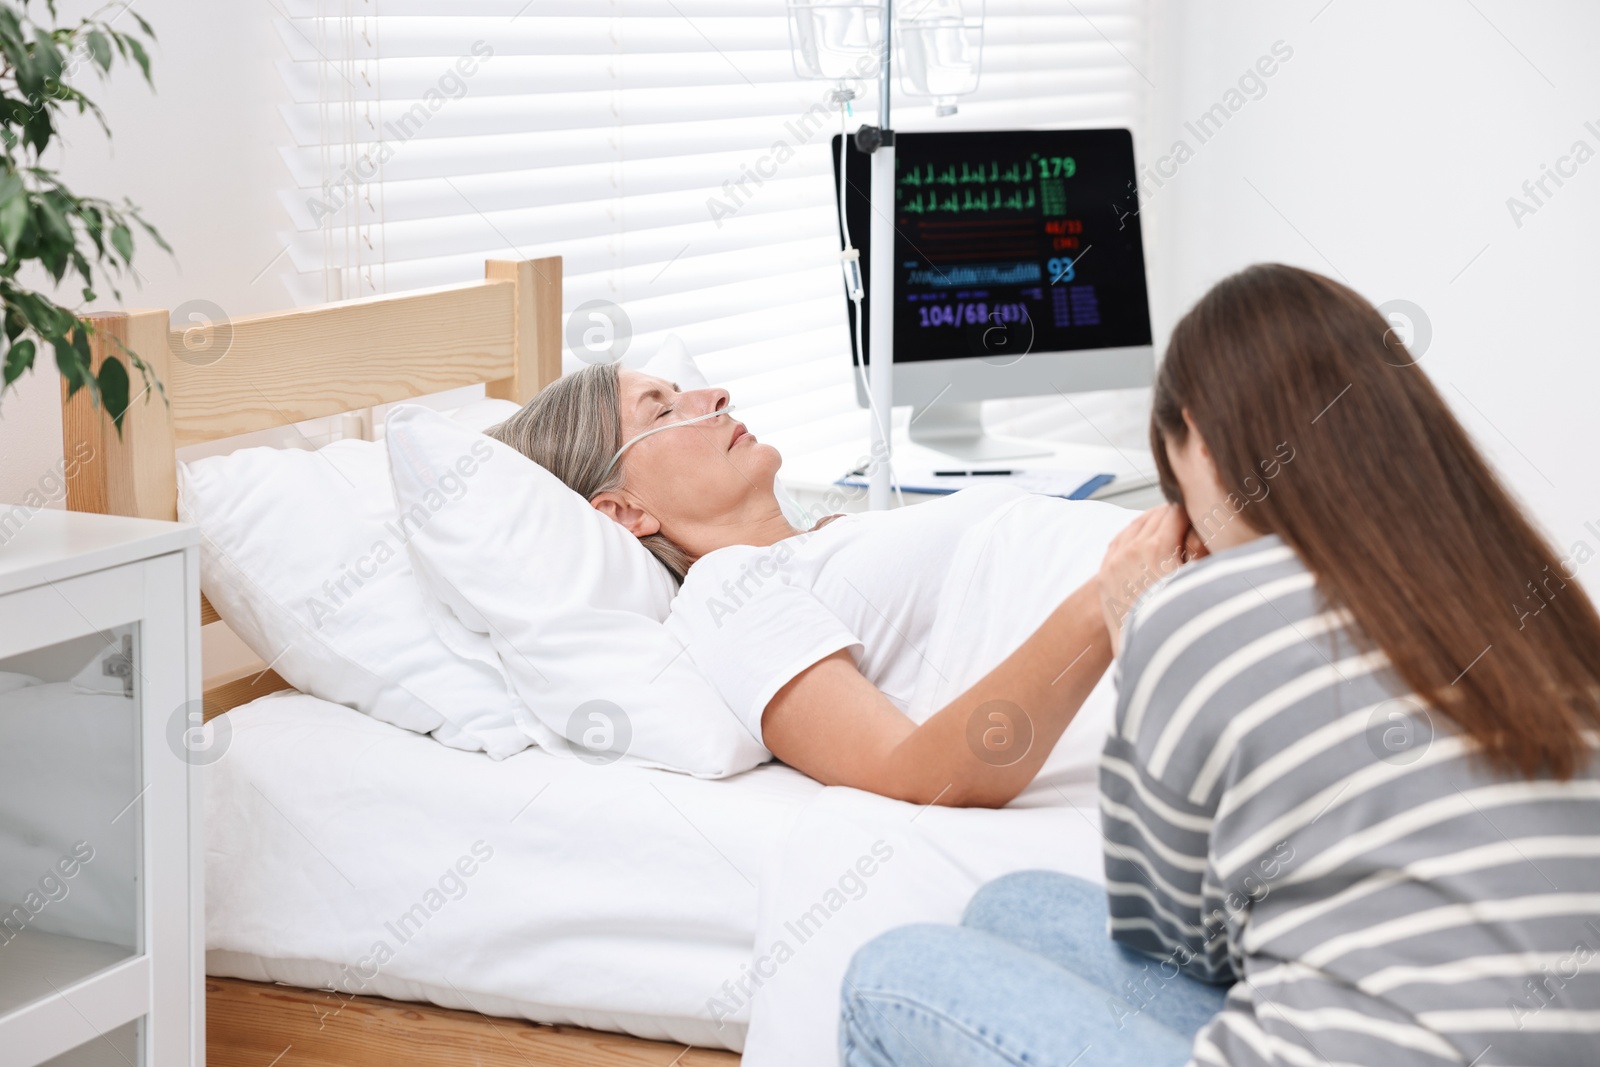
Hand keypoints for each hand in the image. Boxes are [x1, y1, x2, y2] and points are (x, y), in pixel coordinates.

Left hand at [1098, 504, 1193, 657]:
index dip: (1193, 514)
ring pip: (1136, 524)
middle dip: (1175, 518)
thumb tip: (1204, 526)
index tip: (1203, 520)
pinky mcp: (1104, 571)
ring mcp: (1113, 560)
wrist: (1141, 652)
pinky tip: (1148, 543)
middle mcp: (1131, 550)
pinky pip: (1120, 539)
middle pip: (1156, 515)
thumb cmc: (1176, 620)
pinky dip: (1135, 536)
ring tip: (1173, 535)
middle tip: (1192, 526)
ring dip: (1154, 525)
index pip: (1177, 511)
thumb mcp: (1196, 581)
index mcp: (1156, 549)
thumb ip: (1201, 549)